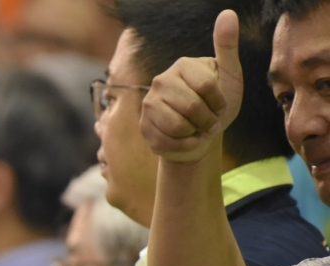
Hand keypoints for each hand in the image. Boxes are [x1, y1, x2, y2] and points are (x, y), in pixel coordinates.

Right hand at [140, 10, 243, 162]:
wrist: (199, 135)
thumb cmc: (215, 104)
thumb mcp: (228, 75)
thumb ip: (227, 47)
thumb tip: (228, 13)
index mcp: (181, 65)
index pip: (207, 86)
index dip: (219, 102)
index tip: (220, 105)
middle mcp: (160, 81)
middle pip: (192, 107)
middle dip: (208, 121)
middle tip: (210, 122)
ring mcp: (149, 104)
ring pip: (179, 126)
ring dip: (196, 133)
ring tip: (198, 129)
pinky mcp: (144, 126)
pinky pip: (169, 141)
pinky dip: (185, 145)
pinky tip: (187, 140)